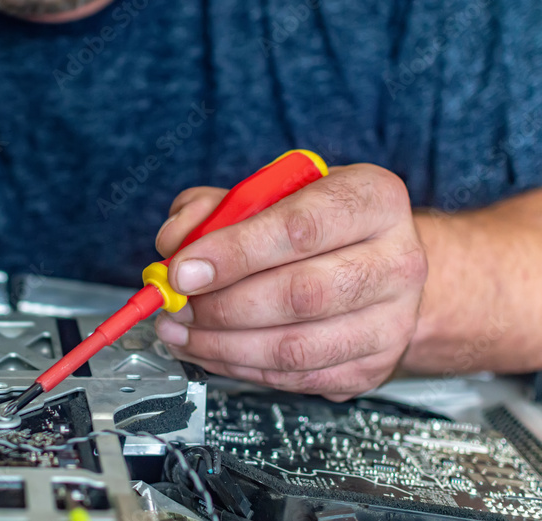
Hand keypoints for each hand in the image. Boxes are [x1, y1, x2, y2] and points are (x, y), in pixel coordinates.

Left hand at [153, 164, 426, 400]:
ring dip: (223, 346)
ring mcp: (393, 321)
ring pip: (296, 348)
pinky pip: (296, 378)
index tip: (183, 269)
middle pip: (302, 295)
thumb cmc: (314, 222)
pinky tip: (210, 350)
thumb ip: (213, 207)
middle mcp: (397, 260)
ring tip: (181, 331)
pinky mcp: (375, 366)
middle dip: (223, 307)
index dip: (233, 252)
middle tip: (178, 305)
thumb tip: (174, 241)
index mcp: (373, 199)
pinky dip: (241, 368)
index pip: (300, 228)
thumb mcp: (265, 192)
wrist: (378, 264)